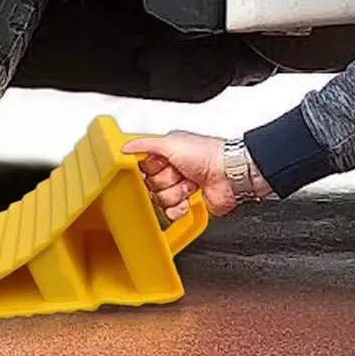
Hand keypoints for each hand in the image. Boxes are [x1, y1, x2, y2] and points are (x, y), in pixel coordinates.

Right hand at [122, 132, 236, 218]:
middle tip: (178, 173)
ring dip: (175, 193)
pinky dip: (179, 208)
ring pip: (159, 199)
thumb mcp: (170, 142)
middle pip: (150, 184)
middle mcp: (171, 170)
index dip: (149, 168)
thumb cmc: (207, 154)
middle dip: (165, 180)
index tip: (158, 165)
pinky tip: (188, 199)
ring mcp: (179, 188)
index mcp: (165, 153)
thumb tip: (124, 147)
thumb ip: (144, 144)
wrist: (230, 175)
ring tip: (189, 184)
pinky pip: (169, 213)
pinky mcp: (186, 205)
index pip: (142, 166)